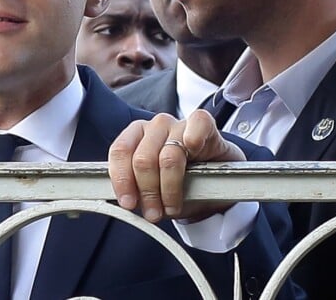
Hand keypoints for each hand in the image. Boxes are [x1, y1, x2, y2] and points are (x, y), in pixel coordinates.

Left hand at [108, 110, 244, 222]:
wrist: (214, 181)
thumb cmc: (179, 182)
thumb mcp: (152, 188)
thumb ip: (136, 189)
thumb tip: (126, 202)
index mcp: (136, 135)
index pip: (120, 151)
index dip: (122, 179)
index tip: (128, 202)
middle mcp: (155, 126)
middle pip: (143, 159)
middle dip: (148, 191)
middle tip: (154, 212)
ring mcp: (179, 123)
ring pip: (168, 156)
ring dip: (170, 188)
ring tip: (172, 206)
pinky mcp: (203, 123)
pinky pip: (196, 125)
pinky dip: (194, 139)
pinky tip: (194, 152)